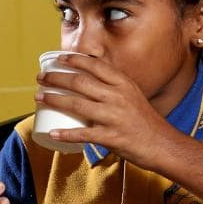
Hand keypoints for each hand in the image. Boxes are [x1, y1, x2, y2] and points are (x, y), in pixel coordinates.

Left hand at [35, 53, 174, 167]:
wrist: (163, 145)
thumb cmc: (145, 121)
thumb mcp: (132, 95)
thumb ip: (113, 87)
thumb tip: (89, 80)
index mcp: (123, 84)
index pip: (95, 66)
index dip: (74, 60)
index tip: (58, 58)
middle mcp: (118, 97)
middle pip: (80, 82)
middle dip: (56, 78)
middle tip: (40, 77)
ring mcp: (114, 117)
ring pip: (77, 105)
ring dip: (54, 100)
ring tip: (38, 97)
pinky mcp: (112, 137)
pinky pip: (84, 135)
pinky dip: (66, 134)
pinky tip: (52, 132)